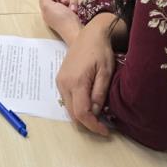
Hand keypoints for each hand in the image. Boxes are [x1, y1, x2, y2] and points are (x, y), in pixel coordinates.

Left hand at [39, 0, 80, 41]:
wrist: (77, 31)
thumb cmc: (61, 19)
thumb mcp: (46, 6)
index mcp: (47, 9)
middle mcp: (57, 9)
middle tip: (65, 2)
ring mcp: (68, 10)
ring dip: (71, 1)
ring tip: (73, 10)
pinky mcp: (78, 11)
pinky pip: (77, 0)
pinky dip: (77, 4)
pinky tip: (78, 10)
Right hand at [55, 14, 116, 135]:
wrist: (89, 35)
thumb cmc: (100, 51)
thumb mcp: (106, 72)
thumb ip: (99, 94)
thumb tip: (96, 113)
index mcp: (76, 82)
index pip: (82, 113)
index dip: (93, 126)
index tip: (106, 131)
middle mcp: (64, 83)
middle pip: (73, 114)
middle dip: (88, 124)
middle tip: (104, 126)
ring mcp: (60, 82)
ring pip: (69, 109)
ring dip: (83, 116)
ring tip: (99, 116)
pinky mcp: (60, 80)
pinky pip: (68, 100)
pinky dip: (78, 107)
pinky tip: (90, 105)